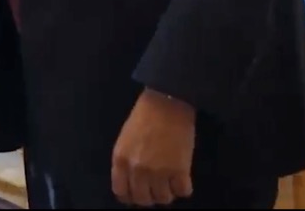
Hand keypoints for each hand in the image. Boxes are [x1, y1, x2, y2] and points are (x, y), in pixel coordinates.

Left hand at [111, 88, 195, 206]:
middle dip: (150, 196)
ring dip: (168, 192)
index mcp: (120, 160)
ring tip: (171, 181)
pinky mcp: (180, 170)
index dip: (131, 195)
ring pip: (163, 199)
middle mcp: (137, 170)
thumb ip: (126, 161)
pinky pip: (183, 192)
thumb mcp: (125, 140)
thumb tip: (132, 181)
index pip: (121, 192)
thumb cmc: (144, 117)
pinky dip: (184, 187)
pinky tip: (183, 177)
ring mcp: (158, 172)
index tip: (139, 192)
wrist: (166, 103)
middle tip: (157, 187)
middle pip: (143, 199)